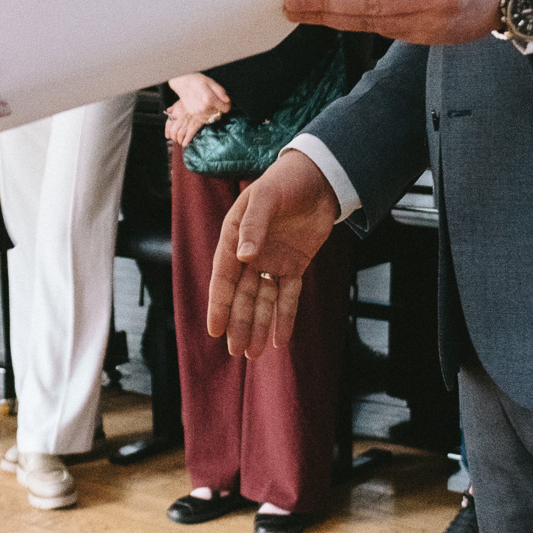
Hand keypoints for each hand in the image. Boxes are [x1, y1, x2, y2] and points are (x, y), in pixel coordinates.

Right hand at [165, 72, 230, 150]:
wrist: (182, 82)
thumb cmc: (197, 80)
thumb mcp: (211, 82)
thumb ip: (221, 92)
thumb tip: (228, 101)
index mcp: (209, 99)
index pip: (225, 109)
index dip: (227, 104)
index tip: (225, 101)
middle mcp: (203, 108)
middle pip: (219, 113)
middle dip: (220, 108)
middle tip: (216, 100)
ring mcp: (197, 113)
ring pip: (213, 118)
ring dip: (213, 112)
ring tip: (209, 103)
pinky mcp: (193, 115)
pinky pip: (205, 120)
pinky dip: (207, 115)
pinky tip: (205, 108)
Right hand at [209, 149, 339, 358]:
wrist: (318, 177)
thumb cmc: (284, 182)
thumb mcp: (266, 198)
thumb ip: (254, 225)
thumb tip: (244, 257)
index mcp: (234, 237)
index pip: (224, 276)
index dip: (219, 304)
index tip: (215, 329)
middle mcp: (250, 254)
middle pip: (242, 295)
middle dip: (238, 323)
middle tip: (236, 350)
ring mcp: (272, 262)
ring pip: (262, 300)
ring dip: (258, 325)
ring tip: (252, 354)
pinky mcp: (294, 266)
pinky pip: (287, 296)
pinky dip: (284, 317)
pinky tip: (280, 341)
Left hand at [282, 0, 524, 44]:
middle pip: (368, 2)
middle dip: (323, 2)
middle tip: (290, 1)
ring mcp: (438, 20)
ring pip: (374, 22)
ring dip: (334, 18)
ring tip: (303, 12)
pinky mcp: (437, 38)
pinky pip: (389, 32)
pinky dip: (361, 24)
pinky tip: (337, 18)